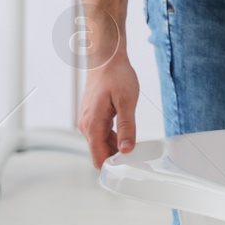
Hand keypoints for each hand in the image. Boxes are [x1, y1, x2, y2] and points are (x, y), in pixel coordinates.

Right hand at [79, 52, 138, 167]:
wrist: (106, 57)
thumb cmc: (115, 75)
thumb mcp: (126, 101)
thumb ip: (127, 127)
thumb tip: (127, 150)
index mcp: (93, 124)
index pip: (99, 158)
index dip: (114, 166)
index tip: (131, 166)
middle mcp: (86, 126)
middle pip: (100, 153)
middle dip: (117, 158)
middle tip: (138, 158)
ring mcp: (88, 121)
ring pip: (101, 145)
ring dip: (116, 148)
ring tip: (135, 145)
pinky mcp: (92, 117)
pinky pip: (101, 135)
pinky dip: (113, 138)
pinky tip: (126, 133)